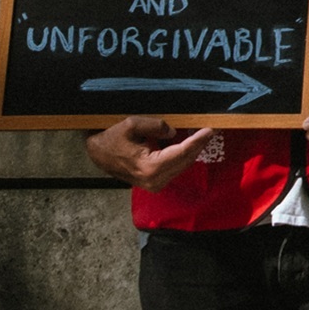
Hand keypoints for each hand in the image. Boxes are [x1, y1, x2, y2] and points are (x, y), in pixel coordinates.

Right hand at [85, 116, 215, 190]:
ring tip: (203, 135)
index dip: (198, 140)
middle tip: (211, 130)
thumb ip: (155, 126)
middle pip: (185, 160)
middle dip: (199, 145)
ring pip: (182, 165)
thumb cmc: (111, 138)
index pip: (182, 152)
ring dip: (193, 151)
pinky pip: (175, 168)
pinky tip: (190, 144)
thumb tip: (174, 133)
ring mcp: (155, 184)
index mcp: (150, 167)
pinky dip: (184, 156)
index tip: (211, 129)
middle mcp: (155, 180)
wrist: (97, 154)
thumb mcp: (130, 125)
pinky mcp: (155, 183)